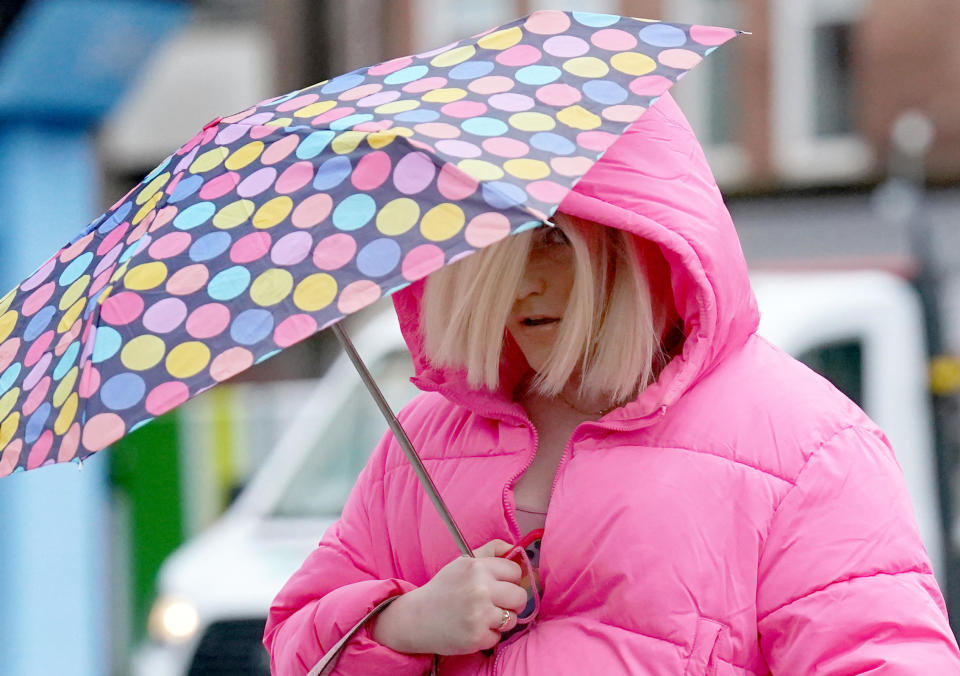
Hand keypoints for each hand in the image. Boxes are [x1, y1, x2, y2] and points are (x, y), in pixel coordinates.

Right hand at [371, 539, 527, 654]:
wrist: (416, 619)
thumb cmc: (443, 589)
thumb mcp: (462, 562)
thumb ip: (490, 550)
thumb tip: (516, 547)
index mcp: (477, 567)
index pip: (515, 571)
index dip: (510, 580)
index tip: (500, 585)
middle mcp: (480, 589)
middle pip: (520, 596)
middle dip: (512, 602)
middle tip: (495, 604)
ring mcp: (479, 614)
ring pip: (512, 619)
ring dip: (500, 621)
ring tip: (481, 616)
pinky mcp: (477, 637)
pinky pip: (498, 637)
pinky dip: (487, 636)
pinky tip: (472, 629)